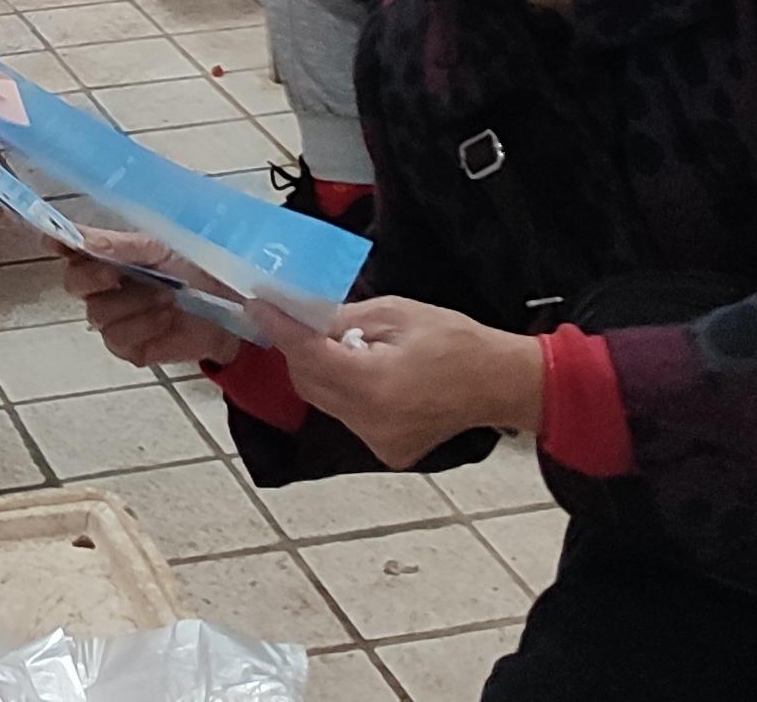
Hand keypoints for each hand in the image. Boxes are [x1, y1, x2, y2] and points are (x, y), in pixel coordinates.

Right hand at [63, 237, 240, 370]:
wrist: (232, 310)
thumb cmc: (197, 269)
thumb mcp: (162, 248)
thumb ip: (121, 246)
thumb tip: (83, 240)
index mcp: (108, 253)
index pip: (70, 246)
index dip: (59, 243)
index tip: (55, 242)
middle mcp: (103, 286)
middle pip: (73, 283)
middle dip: (93, 277)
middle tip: (115, 274)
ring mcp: (114, 319)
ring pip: (98, 314)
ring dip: (134, 304)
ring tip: (167, 297)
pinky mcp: (129, 348)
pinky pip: (120, 339)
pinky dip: (146, 327)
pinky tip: (167, 318)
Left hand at [270, 295, 549, 466]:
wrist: (498, 383)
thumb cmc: (454, 341)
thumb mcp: (395, 313)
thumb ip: (343, 320)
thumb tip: (304, 316)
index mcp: (374, 386)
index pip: (308, 356)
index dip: (280, 329)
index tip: (258, 306)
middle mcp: (370, 422)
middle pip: (310, 383)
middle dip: (300, 349)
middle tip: (303, 319)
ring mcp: (378, 442)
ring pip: (325, 402)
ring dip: (322, 371)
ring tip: (349, 346)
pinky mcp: (387, 451)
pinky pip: (348, 416)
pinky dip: (345, 392)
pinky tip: (369, 373)